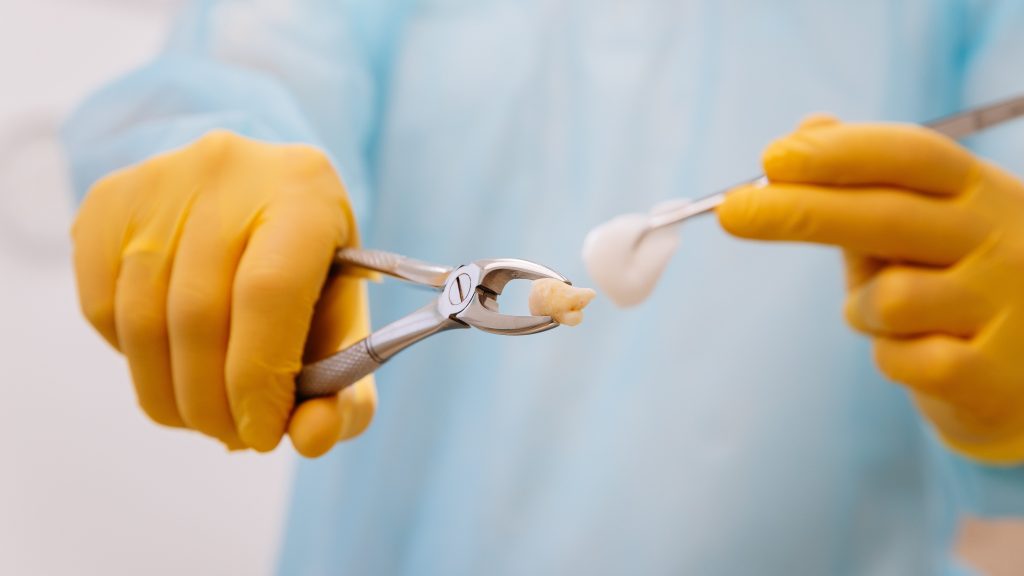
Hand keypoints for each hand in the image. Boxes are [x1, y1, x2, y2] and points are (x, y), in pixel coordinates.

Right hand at [73, 130, 375, 456]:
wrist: (257, 196)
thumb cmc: (308, 272)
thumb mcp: (343, 322)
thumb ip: (345, 392)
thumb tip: (313, 438)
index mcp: (304, 192)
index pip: (268, 293)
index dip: (257, 380)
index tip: (261, 435)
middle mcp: (228, 171)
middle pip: (198, 314)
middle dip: (211, 403)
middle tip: (232, 437)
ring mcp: (158, 180)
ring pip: (141, 319)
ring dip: (168, 396)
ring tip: (202, 417)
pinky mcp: (107, 201)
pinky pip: (102, 307)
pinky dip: (133, 359)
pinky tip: (169, 364)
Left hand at [718, 116, 1023, 462]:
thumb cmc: (961, 285)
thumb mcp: (925, 224)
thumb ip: (866, 185)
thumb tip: (807, 127)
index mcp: (982, 193)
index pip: (911, 156)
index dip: (840, 153)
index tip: (772, 158)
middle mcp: (1002, 240)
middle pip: (886, 217)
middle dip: (800, 211)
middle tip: (731, 213)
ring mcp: (1006, 306)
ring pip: (887, 299)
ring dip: (862, 311)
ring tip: (893, 319)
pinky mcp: (995, 374)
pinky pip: (901, 360)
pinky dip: (893, 359)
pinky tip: (923, 355)